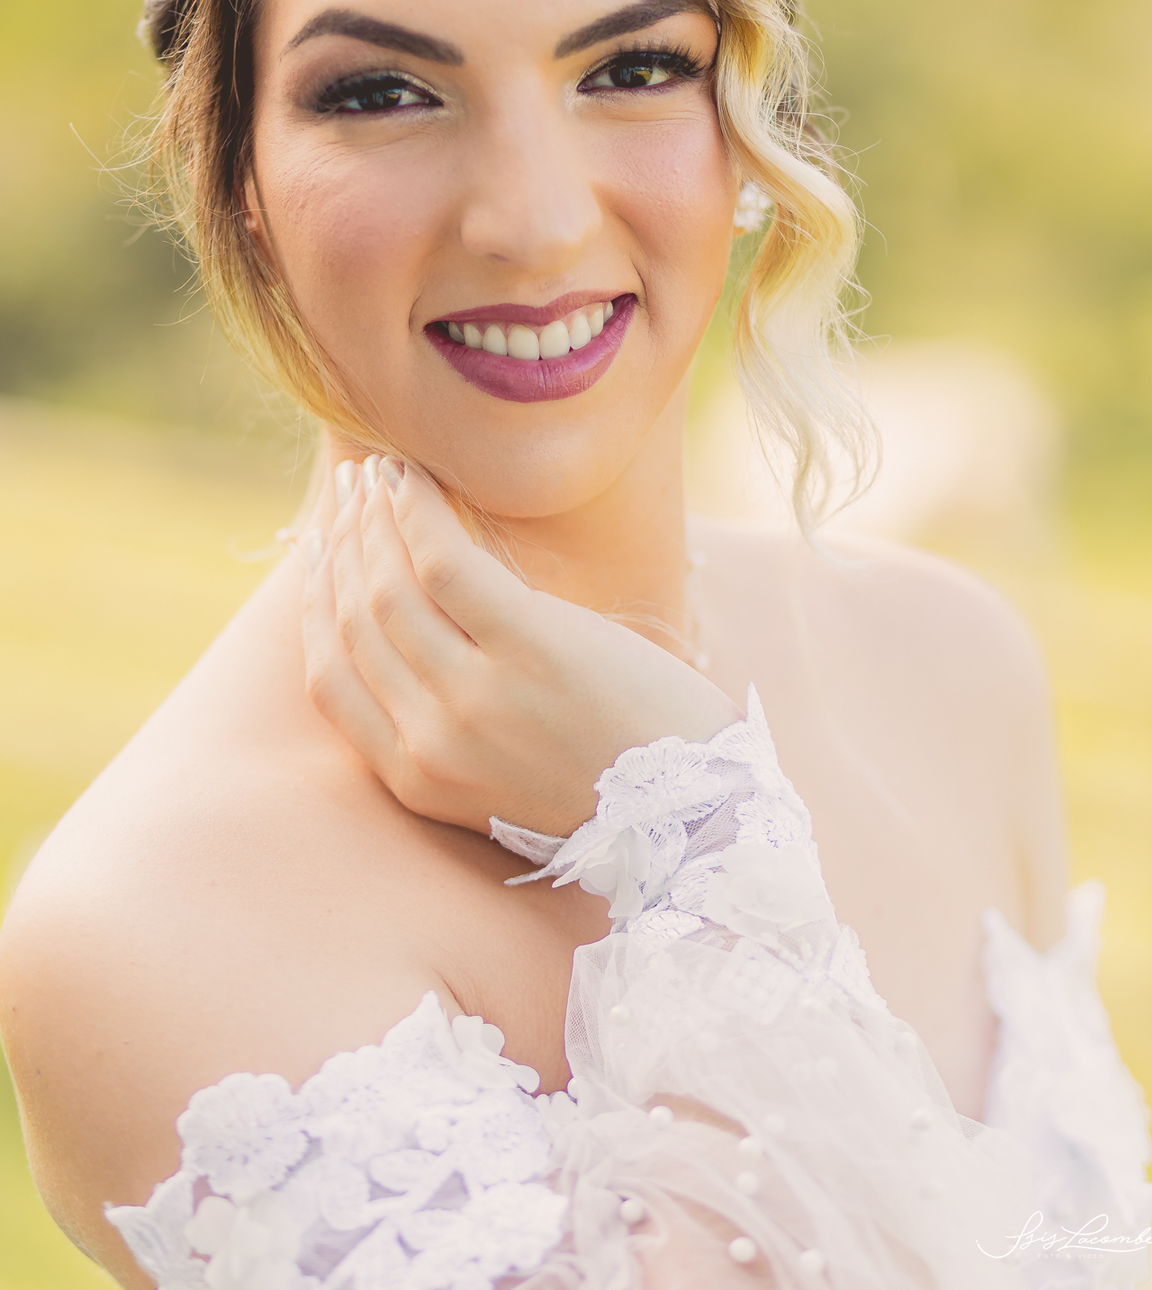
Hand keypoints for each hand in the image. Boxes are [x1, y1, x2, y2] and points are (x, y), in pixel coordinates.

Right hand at [299, 458, 740, 836]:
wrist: (697, 813)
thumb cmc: (617, 785)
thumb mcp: (505, 778)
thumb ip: (452, 723)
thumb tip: (423, 628)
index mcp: (419, 781)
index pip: (329, 681)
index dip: (316, 608)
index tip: (320, 556)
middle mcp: (431, 742)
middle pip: (354, 625)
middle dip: (340, 550)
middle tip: (345, 497)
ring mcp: (475, 697)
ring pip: (386, 588)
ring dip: (371, 521)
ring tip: (376, 477)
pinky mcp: (529, 647)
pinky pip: (443, 561)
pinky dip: (417, 511)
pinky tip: (411, 478)